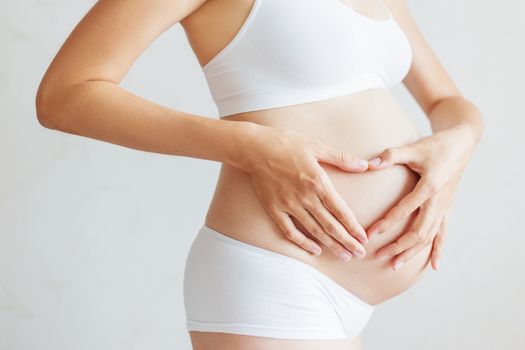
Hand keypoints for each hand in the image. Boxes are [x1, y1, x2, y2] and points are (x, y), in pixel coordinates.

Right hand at [238, 123, 368, 260]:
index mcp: (318, 181)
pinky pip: (290, 231)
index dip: (353, 226)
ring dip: (331, 245)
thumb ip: (341, 158)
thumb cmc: (285, 143)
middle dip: (347, 241)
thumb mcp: (316, 146)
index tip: (363, 238)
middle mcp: (305, 197)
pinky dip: (303, 243)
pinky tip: (314, 250)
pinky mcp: (274, 209)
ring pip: (314, 231)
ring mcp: (288, 205)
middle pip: (330, 225)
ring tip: (344, 256)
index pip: (340, 210)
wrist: (254, 148)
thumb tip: (364, 165)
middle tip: (359, 254)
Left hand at [365, 124, 479, 269]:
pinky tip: (434, 266)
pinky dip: (438, 250)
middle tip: (379, 256)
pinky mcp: (447, 209)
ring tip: (396, 265)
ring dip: (413, 253)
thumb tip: (368, 163)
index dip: (386, 224)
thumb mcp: (414, 148)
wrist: (462, 144)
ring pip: (430, 237)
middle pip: (419, 232)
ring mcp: (444, 208)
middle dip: (399, 247)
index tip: (370, 235)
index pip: (404, 210)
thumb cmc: (436, 145)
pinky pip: (443, 233)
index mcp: (429, 187)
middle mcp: (439, 202)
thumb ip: (391, 155)